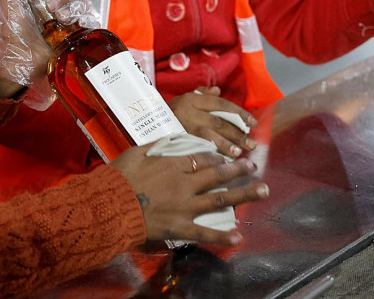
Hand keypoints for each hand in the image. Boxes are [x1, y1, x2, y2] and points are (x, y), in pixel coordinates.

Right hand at [111, 147, 267, 245]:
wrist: (110, 206)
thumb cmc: (121, 176)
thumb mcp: (139, 151)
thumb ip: (160, 145)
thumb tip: (175, 137)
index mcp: (175, 164)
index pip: (204, 157)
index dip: (218, 156)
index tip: (228, 154)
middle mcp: (186, 184)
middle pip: (218, 174)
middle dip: (238, 169)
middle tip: (253, 165)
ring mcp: (185, 207)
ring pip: (220, 199)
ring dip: (243, 194)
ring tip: (263, 191)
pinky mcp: (180, 227)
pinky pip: (205, 232)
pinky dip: (223, 235)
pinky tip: (240, 236)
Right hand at [169, 87, 257, 157]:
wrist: (140, 125)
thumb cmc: (166, 115)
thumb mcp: (181, 100)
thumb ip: (200, 95)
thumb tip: (218, 91)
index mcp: (190, 98)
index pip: (220, 104)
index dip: (239, 113)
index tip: (253, 123)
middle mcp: (186, 110)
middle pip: (218, 121)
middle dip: (237, 133)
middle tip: (251, 144)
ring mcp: (180, 126)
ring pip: (209, 135)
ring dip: (226, 145)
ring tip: (239, 154)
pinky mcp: (175, 141)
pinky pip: (196, 147)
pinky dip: (210, 154)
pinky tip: (221, 162)